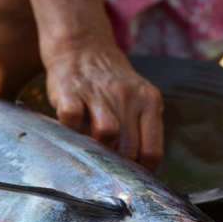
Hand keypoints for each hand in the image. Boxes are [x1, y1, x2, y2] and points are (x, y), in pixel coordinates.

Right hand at [44, 42, 163, 170]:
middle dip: (118, 165)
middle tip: (109, 166)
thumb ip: (143, 129)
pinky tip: (72, 129)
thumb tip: (140, 171)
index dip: (141, 171)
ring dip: (98, 148)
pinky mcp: (70, 90)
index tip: (132, 176)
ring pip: (107, 133)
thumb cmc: (112, 85)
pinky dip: (70, 130)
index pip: (152, 151)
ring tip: (92, 149)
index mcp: (150, 101)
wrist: (83, 45)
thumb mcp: (139, 99)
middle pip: (130, 148)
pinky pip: (72, 118)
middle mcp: (128, 96)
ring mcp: (98, 92)